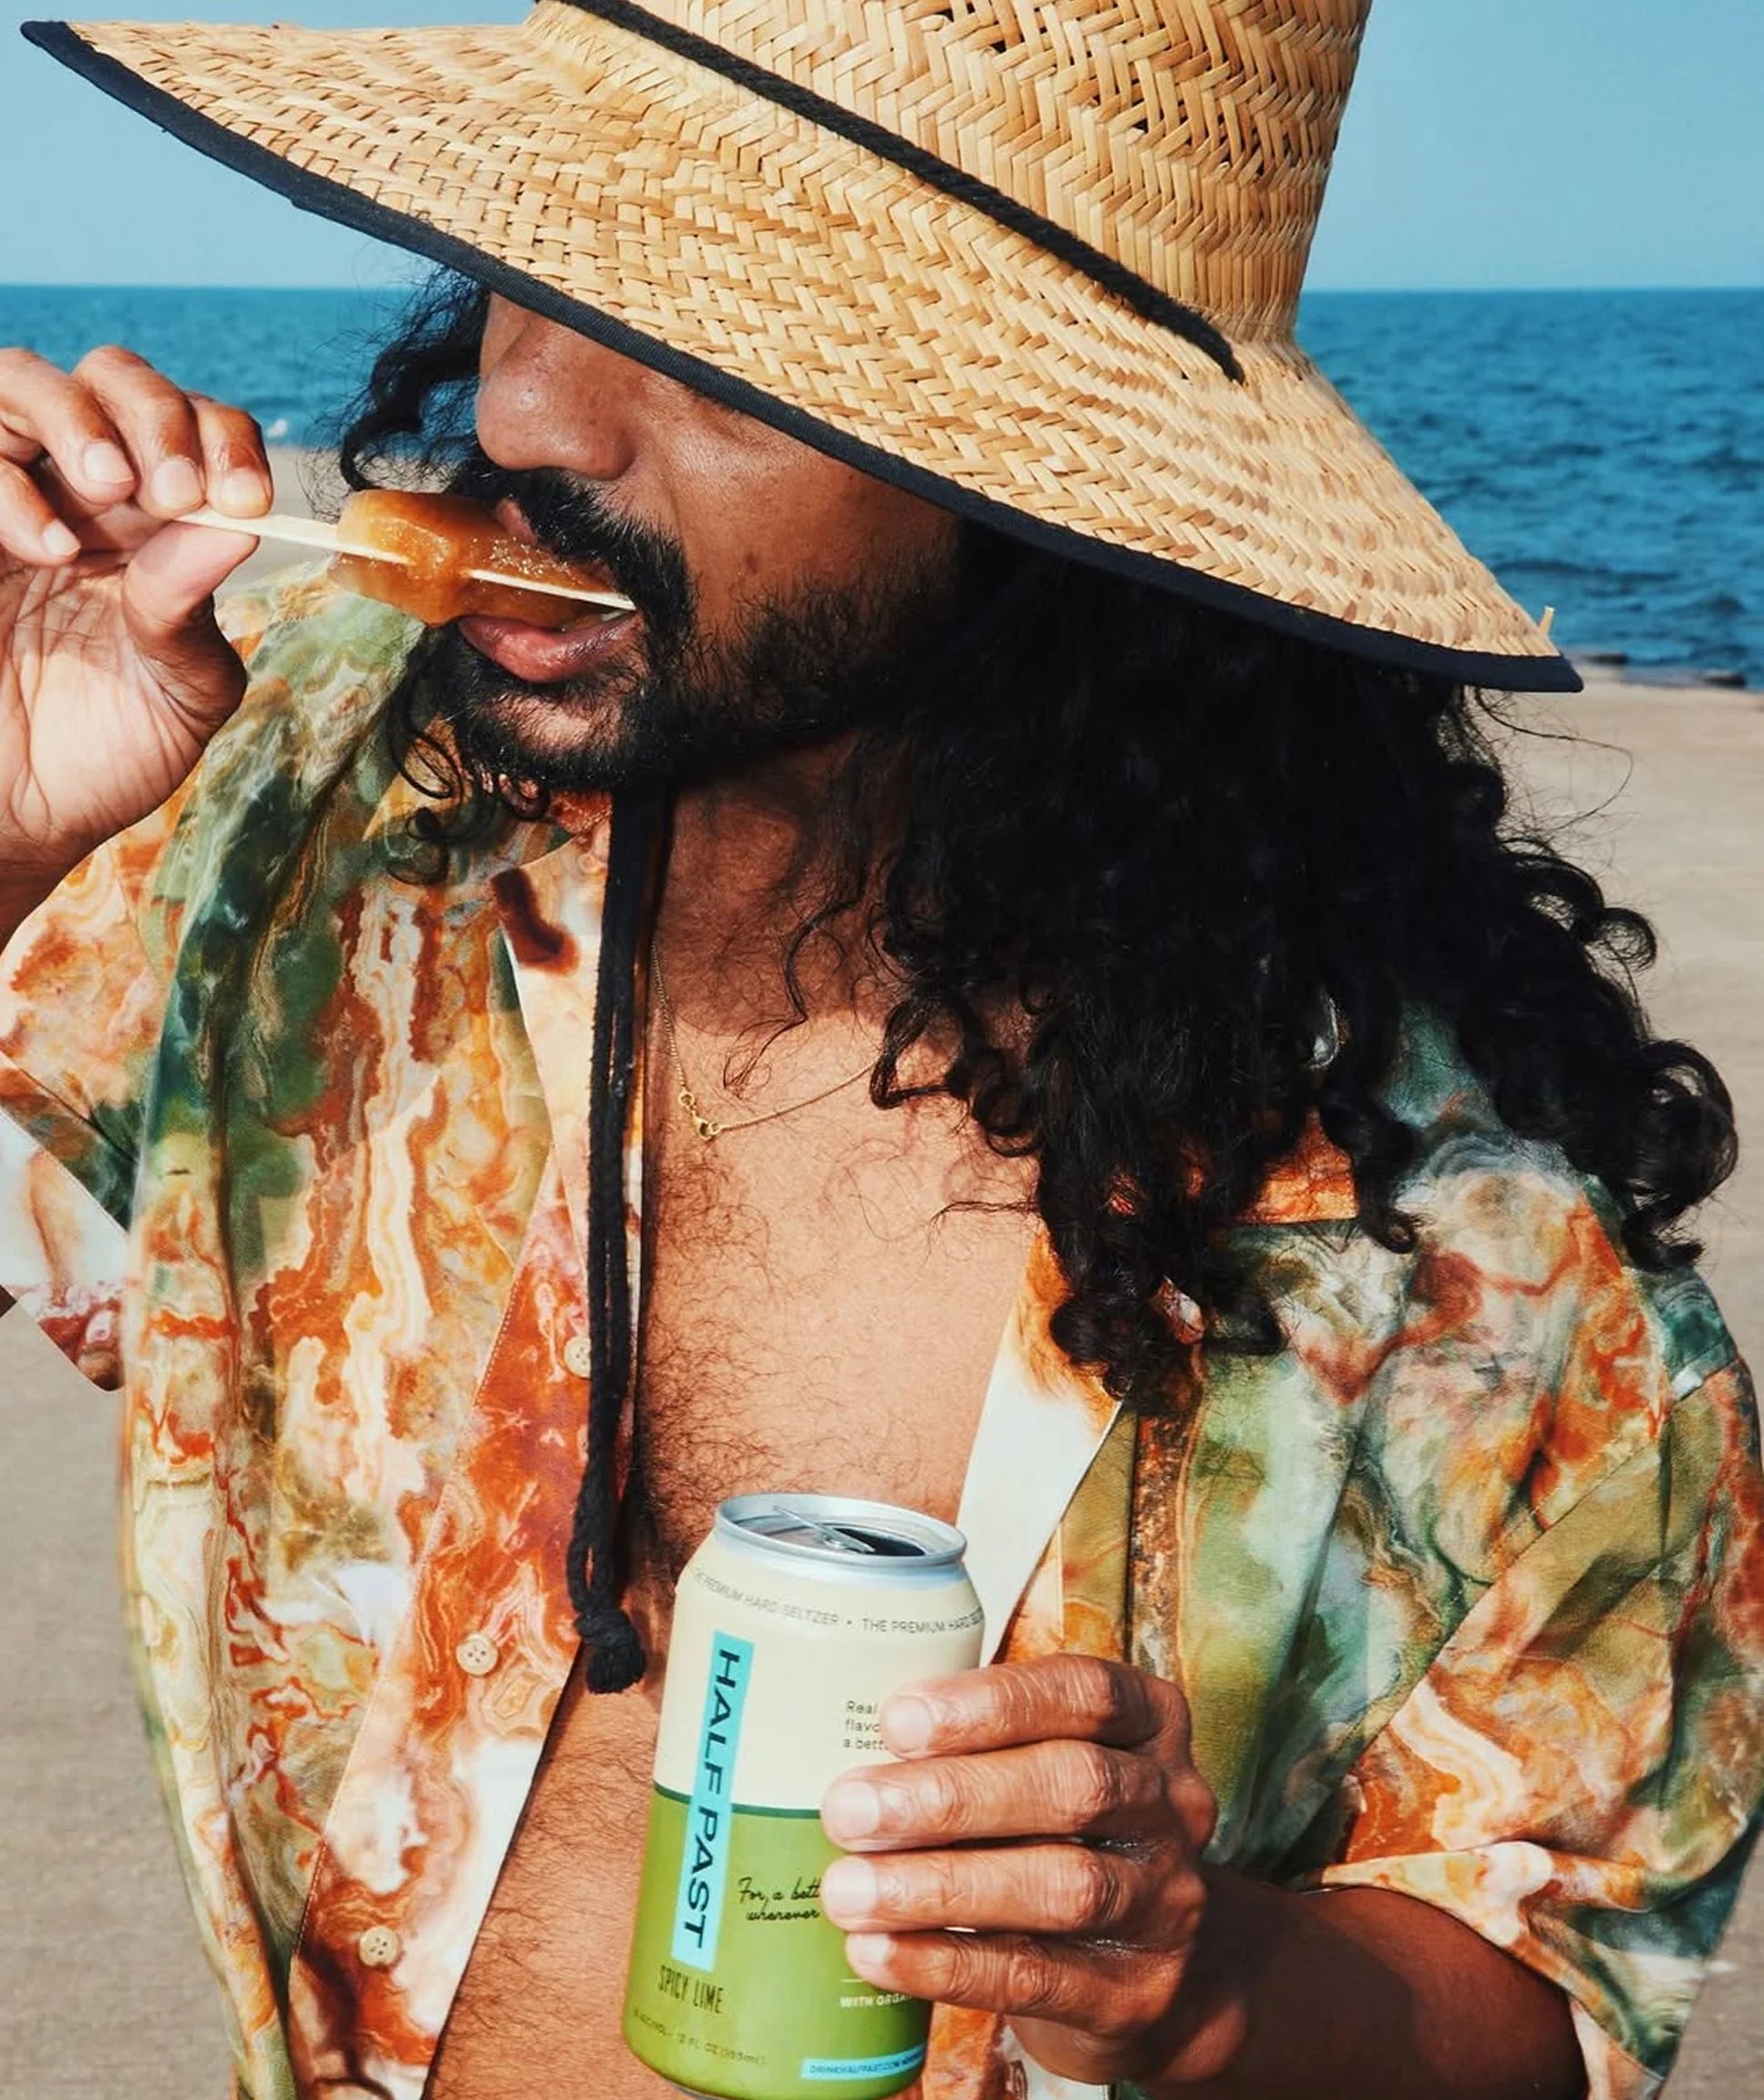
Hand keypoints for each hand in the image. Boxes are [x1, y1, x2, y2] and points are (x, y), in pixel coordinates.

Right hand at [0, 345, 270, 904]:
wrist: (14, 817)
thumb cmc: (105, 755)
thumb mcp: (180, 697)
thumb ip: (195, 614)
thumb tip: (233, 525)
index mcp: (155, 524)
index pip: (198, 434)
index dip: (225, 442)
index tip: (244, 499)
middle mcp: (79, 492)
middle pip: (110, 380)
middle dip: (153, 413)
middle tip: (174, 487)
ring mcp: (6, 498)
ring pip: (21, 381)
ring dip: (75, 418)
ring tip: (107, 487)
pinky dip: (5, 482)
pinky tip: (50, 547)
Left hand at [819, 1656, 1241, 2090]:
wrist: (1166, 1973)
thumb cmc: (1072, 1837)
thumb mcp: (1054, 1766)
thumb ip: (982, 1748)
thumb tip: (838, 1744)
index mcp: (1150, 1725)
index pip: (1085, 1692)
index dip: (992, 1703)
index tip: (896, 1720)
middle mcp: (1171, 1807)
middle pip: (1073, 1785)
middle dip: (951, 1797)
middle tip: (850, 1809)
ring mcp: (1163, 1904)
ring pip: (1060, 1885)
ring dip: (941, 1885)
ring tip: (849, 1889)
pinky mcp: (1134, 1994)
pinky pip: (1037, 1976)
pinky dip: (947, 1963)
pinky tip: (878, 1951)